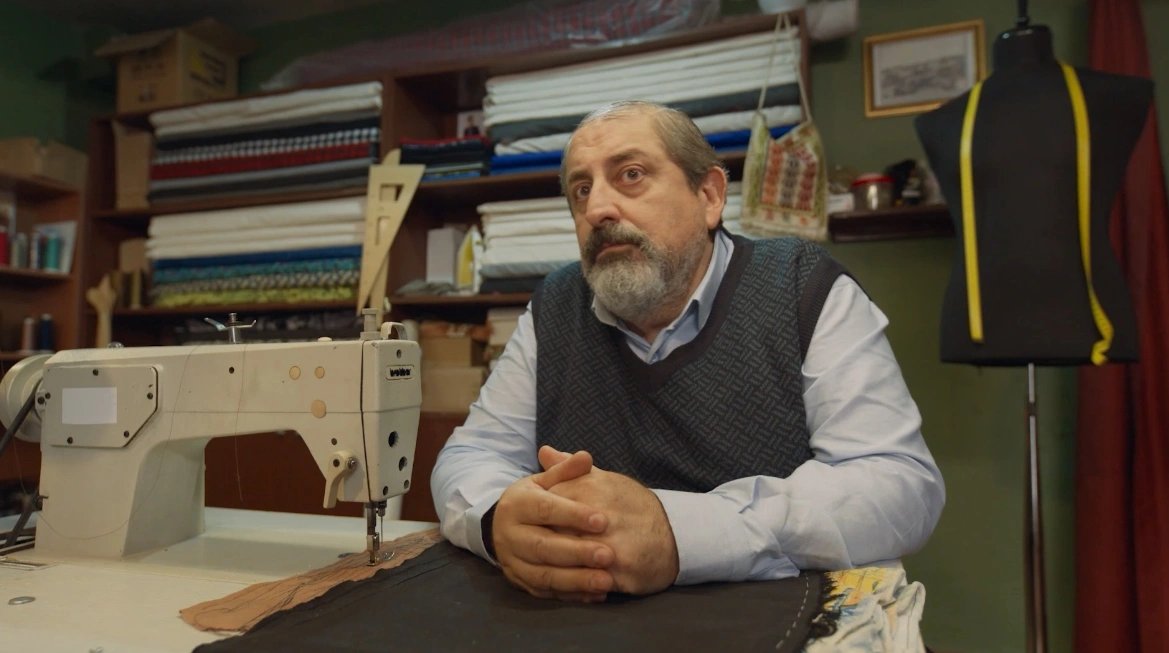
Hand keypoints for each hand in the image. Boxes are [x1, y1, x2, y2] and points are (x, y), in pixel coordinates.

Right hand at [492, 448, 615, 601]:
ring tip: (607, 582)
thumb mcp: (543, 481)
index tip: (603, 520)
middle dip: (577, 553)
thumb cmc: (531, 500)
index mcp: (517, 504)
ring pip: (543, 575)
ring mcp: (513, 562)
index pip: (545, 510)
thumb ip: (565, 470)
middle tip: (609, 555)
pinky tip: (595, 594)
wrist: (498, 526)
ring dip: (576, 580)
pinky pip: (545, 592)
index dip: (574, 515)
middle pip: (543, 546)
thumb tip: (586, 457)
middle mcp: (510, 535)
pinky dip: (571, 595)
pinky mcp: (519, 582)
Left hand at [540, 447, 679, 594]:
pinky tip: (565, 585)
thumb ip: (570, 469)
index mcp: (593, 490)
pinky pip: (588, 582)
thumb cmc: (633, 505)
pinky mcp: (621, 573)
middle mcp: (600, 517)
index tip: (528, 522)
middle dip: (540, 540)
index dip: (536, 514)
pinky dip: (574, 585)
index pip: (549, 502)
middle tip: (527, 547)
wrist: (675, 534)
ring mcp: (611, 547)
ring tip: (545, 566)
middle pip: (554, 531)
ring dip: (554, 565)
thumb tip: (543, 452)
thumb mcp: (605, 479)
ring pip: (569, 559)